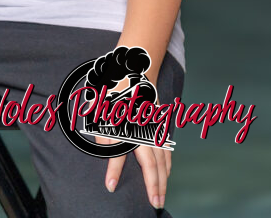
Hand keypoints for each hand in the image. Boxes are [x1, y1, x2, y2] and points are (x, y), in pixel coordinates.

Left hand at [97, 77, 169, 209]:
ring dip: (163, 177)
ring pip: (162, 156)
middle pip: (151, 162)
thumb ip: (106, 135)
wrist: (132, 66)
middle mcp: (143, 127)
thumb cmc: (114, 89)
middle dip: (153, 185)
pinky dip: (167, 162)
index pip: (119, 152)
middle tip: (155, 204)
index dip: (114, 170)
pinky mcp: (158, 121)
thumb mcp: (103, 109)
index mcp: (127, 123)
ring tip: (161, 193)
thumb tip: (109, 153)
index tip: (111, 186)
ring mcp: (154, 124)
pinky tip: (166, 171)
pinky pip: (166, 146)